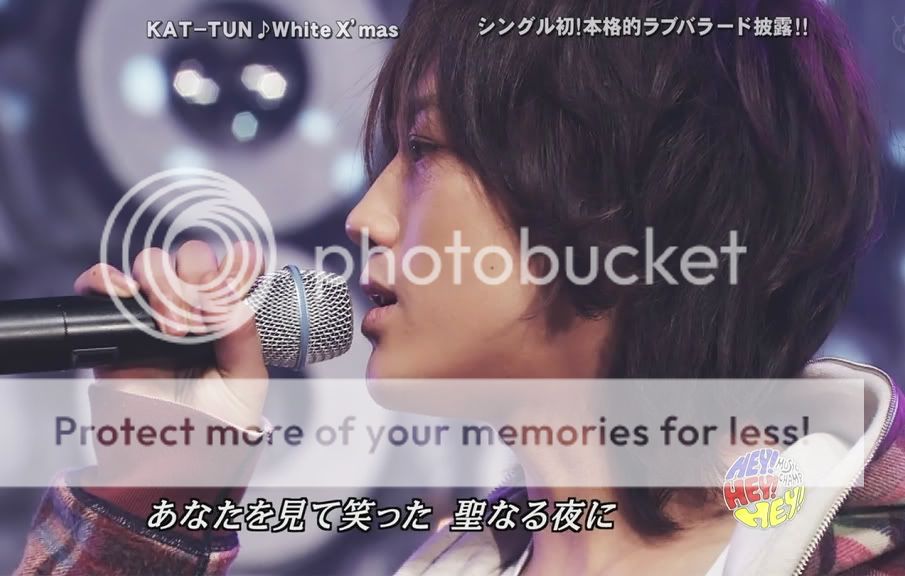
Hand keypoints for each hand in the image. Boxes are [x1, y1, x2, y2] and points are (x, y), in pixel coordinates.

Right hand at [74, 240, 268, 428]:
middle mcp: (192, 307)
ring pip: (152, 263)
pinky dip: (108, 279)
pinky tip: (126, 295)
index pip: (236, 267)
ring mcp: (151, 314)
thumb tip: (236, 300)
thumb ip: (245, 338)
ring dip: (164, 286)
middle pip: (192, 257)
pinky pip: (101, 285)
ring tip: (171, 331)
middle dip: (197, 277)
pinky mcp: (113, 329)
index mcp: (229, 316)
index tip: (239, 281)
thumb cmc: (213, 425)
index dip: (239, 263)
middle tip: (196, 321)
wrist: (168, 461)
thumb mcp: (245, 382)